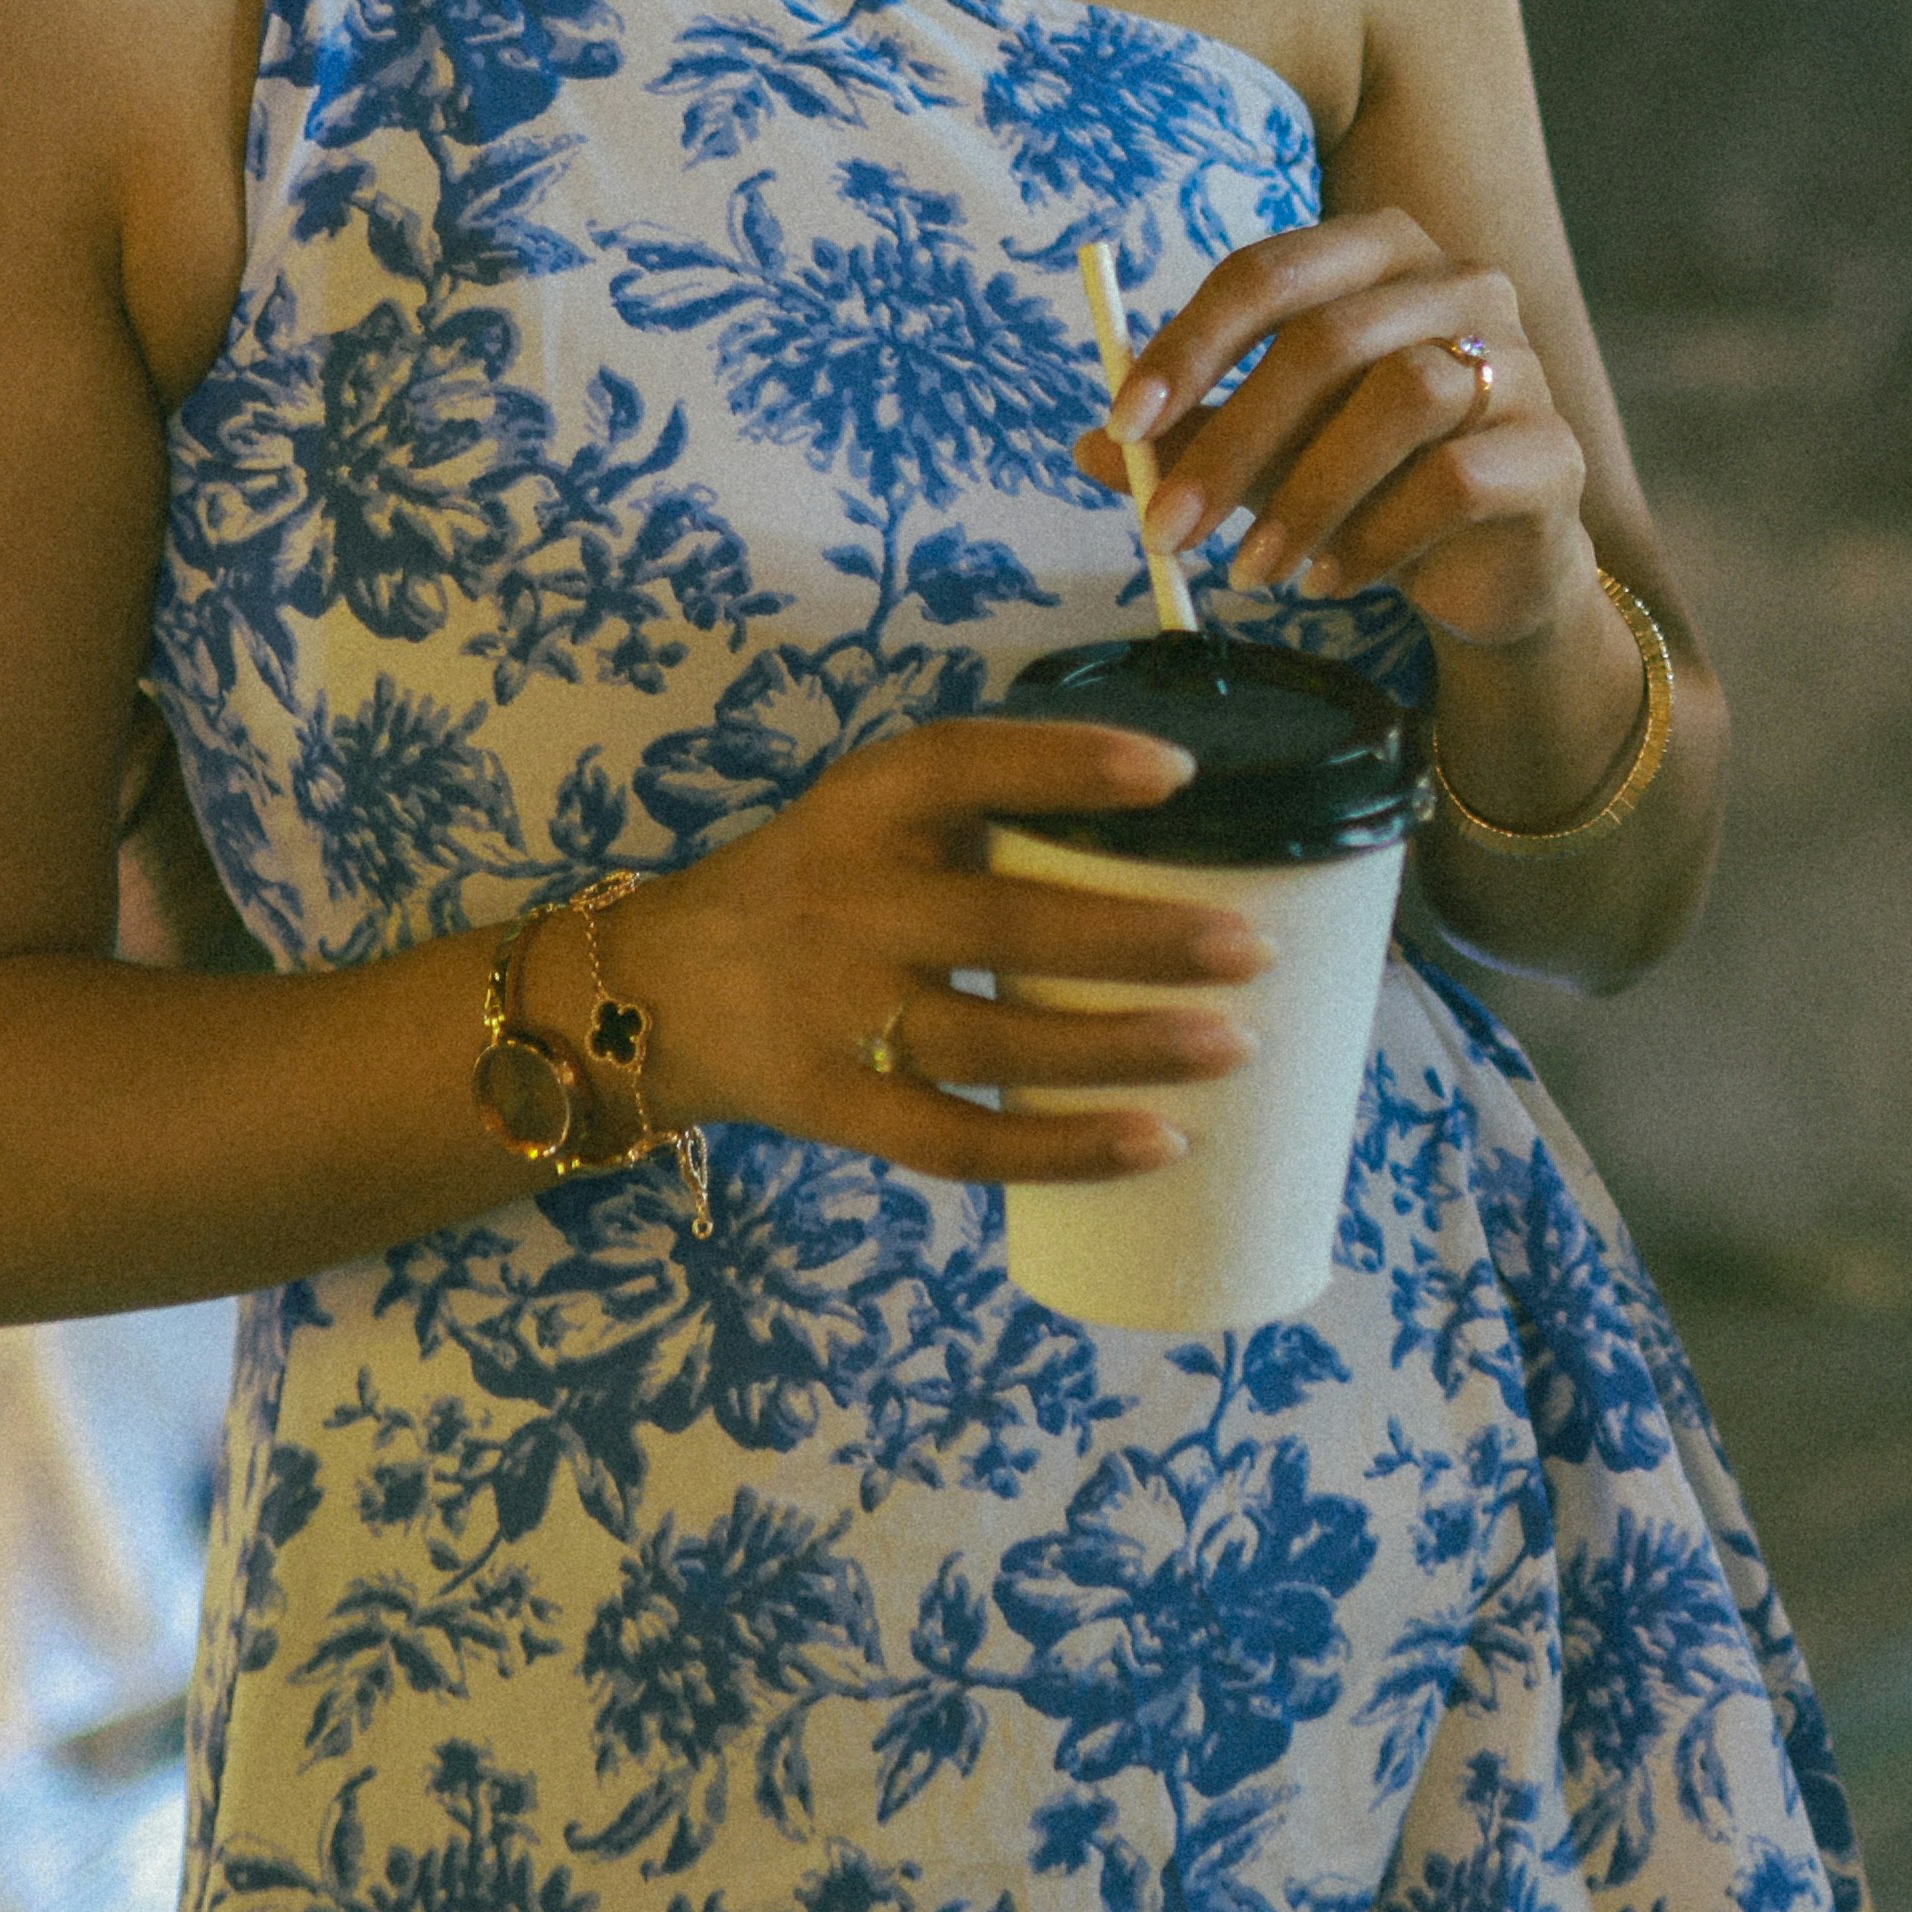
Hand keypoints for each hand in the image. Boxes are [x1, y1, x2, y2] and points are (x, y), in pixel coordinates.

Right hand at [640, 712, 1257, 1187]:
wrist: (655, 990)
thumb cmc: (818, 887)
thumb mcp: (874, 813)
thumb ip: (989, 806)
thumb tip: (1186, 815)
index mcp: (865, 804)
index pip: (966, 764)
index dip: (1072, 765)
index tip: (1183, 775)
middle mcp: (848, 900)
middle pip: (1005, 921)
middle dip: (1140, 938)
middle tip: (1255, 946)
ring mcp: (838, 1013)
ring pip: (997, 1039)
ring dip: (1125, 1048)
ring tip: (1237, 1045)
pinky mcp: (837, 1106)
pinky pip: (960, 1140)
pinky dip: (1063, 1147)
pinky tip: (1158, 1143)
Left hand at [1096, 209, 1592, 653]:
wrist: (1491, 567)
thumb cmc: (1369, 482)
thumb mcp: (1267, 456)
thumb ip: (1192, 441)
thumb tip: (1089, 446)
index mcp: (1381, 255)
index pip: (1271, 271)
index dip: (1190, 346)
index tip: (1122, 424)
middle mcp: (1461, 287)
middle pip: (1331, 337)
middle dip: (1232, 439)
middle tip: (1164, 529)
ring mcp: (1520, 365)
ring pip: (1403, 399)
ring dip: (1307, 495)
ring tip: (1252, 571)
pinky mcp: (1553, 453)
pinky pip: (1457, 481)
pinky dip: (1377, 537)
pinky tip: (1331, 582)